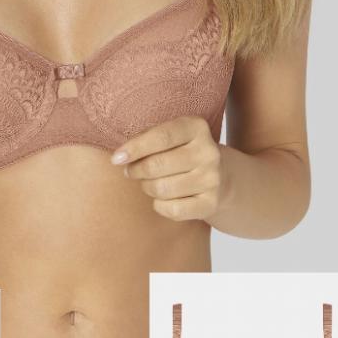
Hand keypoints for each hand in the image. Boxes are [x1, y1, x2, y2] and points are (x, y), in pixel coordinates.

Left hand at [110, 116, 227, 221]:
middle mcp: (208, 152)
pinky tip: (163, 198)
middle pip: (157, 165)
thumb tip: (120, 157)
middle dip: (136, 170)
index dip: (135, 148)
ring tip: (150, 182)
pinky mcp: (210, 203)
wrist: (221, 176)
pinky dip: (160, 205)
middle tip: (132, 171)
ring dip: (147, 187)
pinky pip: (172, 210)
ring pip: (162, 189)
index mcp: (196, 128)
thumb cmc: (180, 152)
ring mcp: (212, 179)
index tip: (116, 159)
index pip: (161, 137)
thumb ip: (146, 139)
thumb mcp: (169, 136)